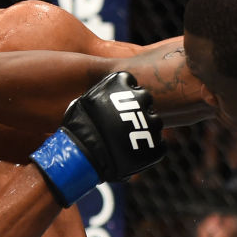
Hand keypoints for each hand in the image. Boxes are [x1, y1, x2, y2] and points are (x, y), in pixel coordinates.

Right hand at [30, 72, 164, 205]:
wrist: (83, 154)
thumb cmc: (77, 128)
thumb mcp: (84, 102)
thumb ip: (101, 97)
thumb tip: (106, 99)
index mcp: (122, 84)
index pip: (129, 81)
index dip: (122, 92)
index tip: (116, 103)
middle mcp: (141, 98)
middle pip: (146, 99)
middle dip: (136, 109)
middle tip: (123, 122)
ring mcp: (151, 123)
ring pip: (155, 123)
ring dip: (145, 129)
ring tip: (128, 140)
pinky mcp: (155, 146)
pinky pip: (160, 146)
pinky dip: (150, 149)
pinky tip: (134, 153)